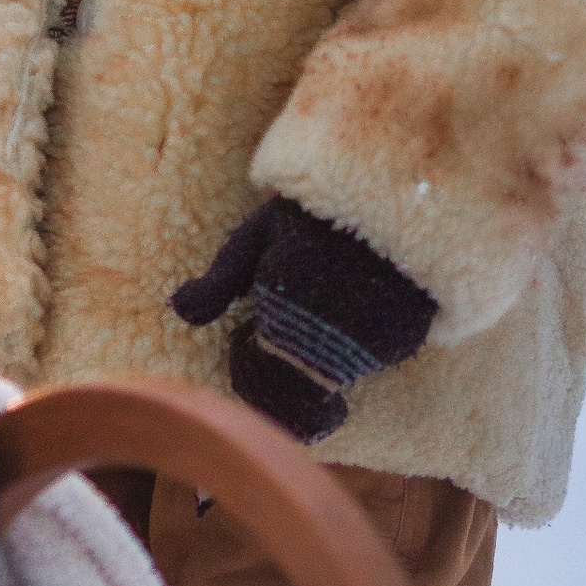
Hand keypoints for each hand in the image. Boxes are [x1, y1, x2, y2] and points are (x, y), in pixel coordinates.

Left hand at [171, 196, 433, 445]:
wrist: (397, 188)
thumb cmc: (311, 214)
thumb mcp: (256, 238)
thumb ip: (218, 282)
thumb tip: (176, 309)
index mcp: (286, 323)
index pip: (256, 383)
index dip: (244, 363)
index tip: (245, 333)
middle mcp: (334, 347)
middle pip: (296, 396)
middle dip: (279, 373)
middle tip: (276, 328)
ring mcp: (377, 348)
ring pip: (334, 379)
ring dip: (317, 358)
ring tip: (315, 304)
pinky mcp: (409, 341)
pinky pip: (371, 362)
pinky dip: (354, 347)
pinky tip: (351, 303)